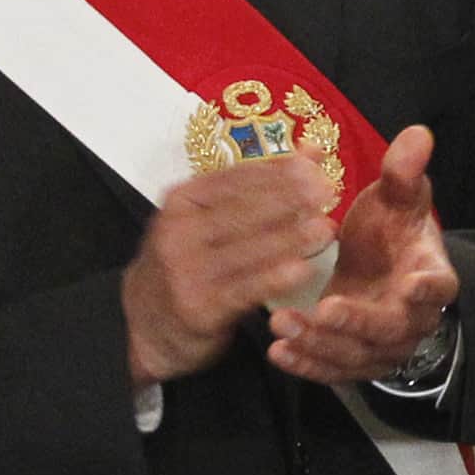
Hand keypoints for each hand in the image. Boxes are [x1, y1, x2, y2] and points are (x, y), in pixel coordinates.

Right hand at [122, 158, 333, 385]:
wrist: (149, 324)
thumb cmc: (189, 261)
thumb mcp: (208, 218)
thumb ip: (256, 187)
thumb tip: (310, 151)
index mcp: (182, 201)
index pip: (235, 178)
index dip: (277, 170)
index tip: (314, 164)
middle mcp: (178, 232)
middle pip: (242, 210)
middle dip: (288, 199)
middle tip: (325, 191)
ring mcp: (186, 271)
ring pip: (247, 249)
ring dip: (290, 238)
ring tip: (325, 229)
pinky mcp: (199, 308)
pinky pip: (244, 289)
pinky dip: (275, 278)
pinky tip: (303, 269)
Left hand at [268, 126, 461, 384]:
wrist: (381, 272)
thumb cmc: (390, 233)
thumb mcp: (397, 200)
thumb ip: (404, 173)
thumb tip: (418, 133)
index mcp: (430, 276)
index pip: (439, 287)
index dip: (428, 289)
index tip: (411, 285)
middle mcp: (412, 319)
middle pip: (392, 330)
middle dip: (357, 323)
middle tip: (323, 309)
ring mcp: (383, 347)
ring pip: (357, 356)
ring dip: (321, 344)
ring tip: (281, 325)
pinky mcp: (354, 363)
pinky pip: (333, 371)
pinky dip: (307, 366)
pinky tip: (278, 352)